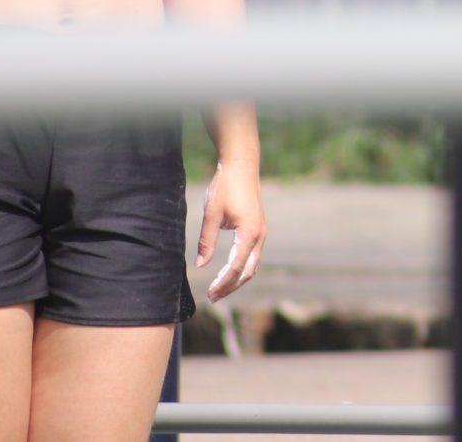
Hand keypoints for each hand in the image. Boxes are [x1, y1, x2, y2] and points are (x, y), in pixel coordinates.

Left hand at [196, 161, 264, 301]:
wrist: (241, 165)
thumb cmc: (226, 186)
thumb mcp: (211, 214)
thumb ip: (206, 240)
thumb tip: (201, 264)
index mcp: (249, 233)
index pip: (236, 268)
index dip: (223, 283)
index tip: (210, 294)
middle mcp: (259, 235)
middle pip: (248, 271)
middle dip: (231, 286)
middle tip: (213, 297)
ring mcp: (261, 231)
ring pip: (252, 264)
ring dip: (237, 278)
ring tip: (220, 288)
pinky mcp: (258, 227)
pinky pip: (253, 254)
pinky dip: (242, 267)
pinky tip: (229, 270)